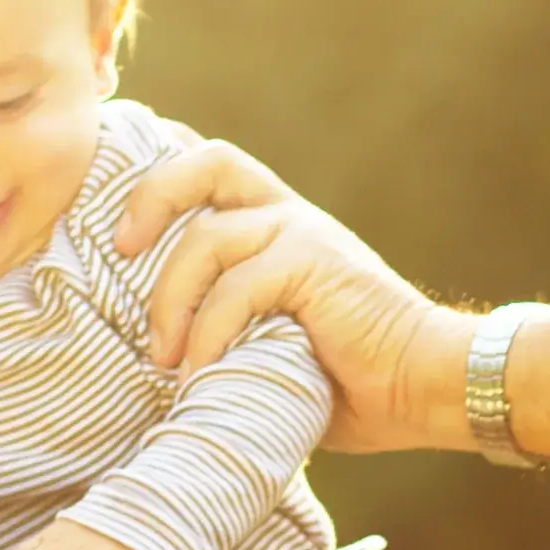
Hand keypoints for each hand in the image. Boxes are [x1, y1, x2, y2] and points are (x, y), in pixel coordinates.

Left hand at [112, 142, 473, 456]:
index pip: (215, 170)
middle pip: (211, 163)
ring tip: (164, 361)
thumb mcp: (271, 346)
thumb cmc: (350, 382)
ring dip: (171, 303)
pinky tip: (202, 374)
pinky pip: (238, 287)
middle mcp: (290, 217)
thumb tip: (156, 363)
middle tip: (121, 251)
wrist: (428, 386)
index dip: (162, 180)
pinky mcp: (317, 263)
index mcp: (279, 228)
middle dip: (152, 197)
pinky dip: (209, 333)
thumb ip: (225, 331)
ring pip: (208, 240)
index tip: (121, 230)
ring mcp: (305, 234)